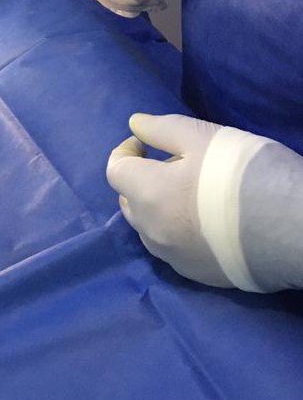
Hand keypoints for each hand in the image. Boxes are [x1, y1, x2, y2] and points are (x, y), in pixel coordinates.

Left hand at [106, 114, 280, 291]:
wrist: (294, 228)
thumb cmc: (246, 173)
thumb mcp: (204, 137)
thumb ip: (163, 130)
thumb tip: (135, 125)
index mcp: (147, 194)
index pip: (115, 171)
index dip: (126, 152)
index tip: (145, 143)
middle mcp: (150, 231)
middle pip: (129, 202)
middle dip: (139, 181)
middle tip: (170, 167)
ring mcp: (172, 257)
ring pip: (148, 229)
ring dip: (156, 209)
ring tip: (187, 195)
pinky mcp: (196, 274)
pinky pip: (173, 250)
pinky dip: (177, 233)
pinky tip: (204, 223)